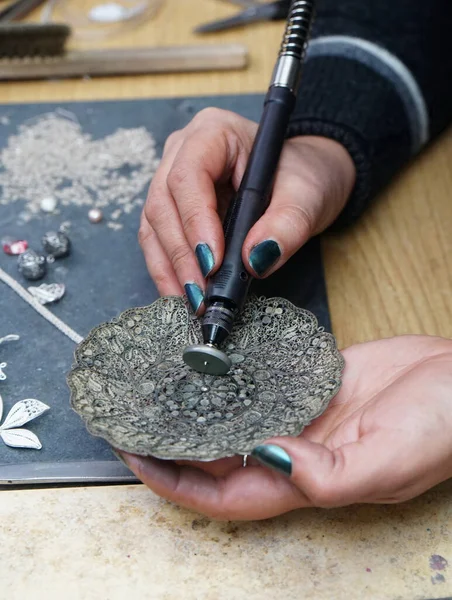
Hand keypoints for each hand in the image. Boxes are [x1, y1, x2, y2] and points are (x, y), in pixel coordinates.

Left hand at [119, 336, 451, 519]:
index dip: (178, 482)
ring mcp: (301, 415)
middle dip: (174, 445)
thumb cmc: (442, 425)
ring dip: (197, 411)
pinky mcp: (309, 384)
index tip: (137, 457)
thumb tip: (268, 457)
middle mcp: (296, 451)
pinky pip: (259, 385)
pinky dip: (230, 380)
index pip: (225, 494)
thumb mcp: (389, 458)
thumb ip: (328, 472)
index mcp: (309, 482)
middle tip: (133, 419)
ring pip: (235, 420)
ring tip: (158, 391)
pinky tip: (208, 365)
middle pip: (219, 458)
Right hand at [139, 108, 354, 312]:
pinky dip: (170, 271)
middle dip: (181, 254)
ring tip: (191, 303)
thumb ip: (287, 225)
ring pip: (154, 226)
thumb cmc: (302, 176)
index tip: (213, 261)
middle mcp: (183, 152)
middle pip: (163, 204)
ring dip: (170, 268)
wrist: (301, 180)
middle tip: (200, 294)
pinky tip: (183, 296)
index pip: (188, 175)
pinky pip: (159, 241)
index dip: (195, 220)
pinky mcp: (173, 209)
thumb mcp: (307, 196)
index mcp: (214, 132)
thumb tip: (255, 260)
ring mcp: (172, 180)